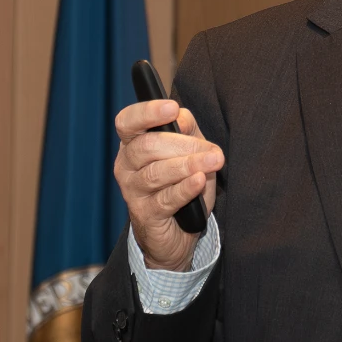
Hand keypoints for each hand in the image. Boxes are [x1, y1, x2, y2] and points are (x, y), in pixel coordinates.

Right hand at [113, 100, 223, 271]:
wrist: (177, 233)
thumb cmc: (181, 186)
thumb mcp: (188, 153)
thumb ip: (186, 132)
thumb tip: (182, 117)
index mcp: (132, 145)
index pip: (127, 122)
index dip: (147, 112)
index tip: (172, 107)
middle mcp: (126, 166)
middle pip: (147, 146)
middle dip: (183, 145)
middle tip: (212, 150)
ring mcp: (133, 192)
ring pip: (156, 173)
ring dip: (189, 165)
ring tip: (214, 161)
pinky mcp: (145, 215)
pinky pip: (166, 199)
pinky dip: (185, 188)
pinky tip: (199, 180)